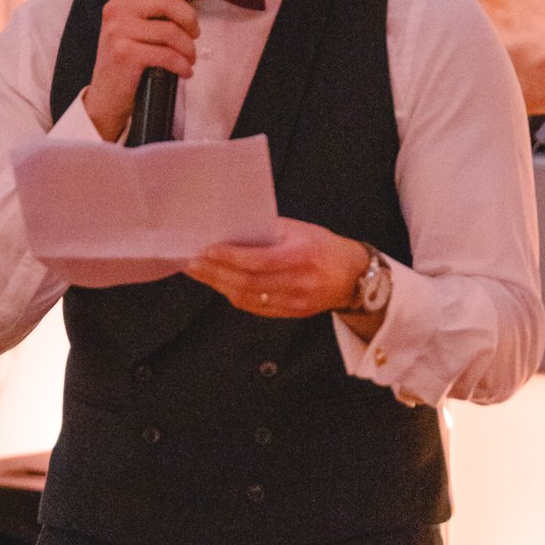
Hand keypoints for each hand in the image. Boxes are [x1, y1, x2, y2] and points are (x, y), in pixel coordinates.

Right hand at [83, 0, 199, 142]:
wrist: (106, 95)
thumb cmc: (129, 57)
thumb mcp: (136, 24)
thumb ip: (157, 4)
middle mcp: (115, 9)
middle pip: (166, 0)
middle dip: (189, 18)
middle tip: (195, 34)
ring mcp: (117, 31)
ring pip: (169, 30)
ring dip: (188, 47)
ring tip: (190, 57)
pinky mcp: (124, 54)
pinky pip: (166, 54)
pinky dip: (182, 64)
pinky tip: (185, 71)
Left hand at [186, 220, 368, 318]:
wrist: (353, 276)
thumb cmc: (323, 246)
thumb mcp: (300, 230)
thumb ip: (268, 231)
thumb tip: (230, 231)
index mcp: (302, 256)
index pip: (258, 261)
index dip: (228, 258)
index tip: (205, 249)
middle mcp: (300, 282)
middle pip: (248, 282)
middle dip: (215, 272)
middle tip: (191, 261)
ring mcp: (296, 302)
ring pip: (248, 298)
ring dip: (218, 284)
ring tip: (198, 272)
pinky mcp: (292, 314)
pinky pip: (255, 307)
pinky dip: (233, 295)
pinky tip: (219, 284)